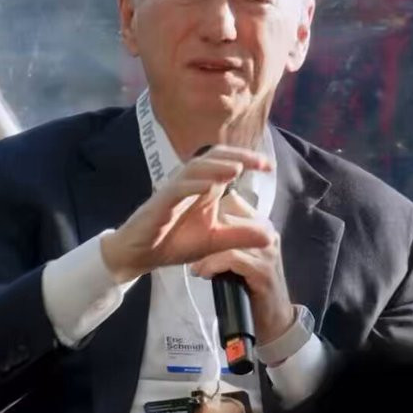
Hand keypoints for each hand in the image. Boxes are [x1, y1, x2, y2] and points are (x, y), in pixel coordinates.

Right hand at [100, 145, 273, 283]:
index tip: (268, 166)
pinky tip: (208, 187)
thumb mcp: (215, 241)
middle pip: (212, 157)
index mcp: (203, 187)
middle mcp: (189, 182)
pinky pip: (176, 189)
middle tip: (259, 162)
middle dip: (236, 156)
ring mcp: (173, 190)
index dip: (246, 160)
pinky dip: (192, 186)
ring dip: (216, 168)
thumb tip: (271, 236)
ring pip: (194, 169)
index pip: (226, 163)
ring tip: (236, 170)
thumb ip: (241, 236)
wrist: (141, 255)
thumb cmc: (175, 242)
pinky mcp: (160, 203)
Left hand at [190, 188, 294, 345]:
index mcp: (262, 227)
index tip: (194, 230)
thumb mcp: (241, 258)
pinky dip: (213, 265)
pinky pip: (232, 258)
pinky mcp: (263, 270)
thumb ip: (228, 241)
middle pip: (228, 217)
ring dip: (205, 253)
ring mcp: (267, 252)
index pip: (234, 202)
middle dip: (204, 233)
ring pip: (228, 238)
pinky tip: (204, 274)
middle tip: (188, 251)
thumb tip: (200, 229)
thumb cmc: (252, 289)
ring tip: (195, 267)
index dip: (210, 212)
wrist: (274, 321)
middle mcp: (267, 234)